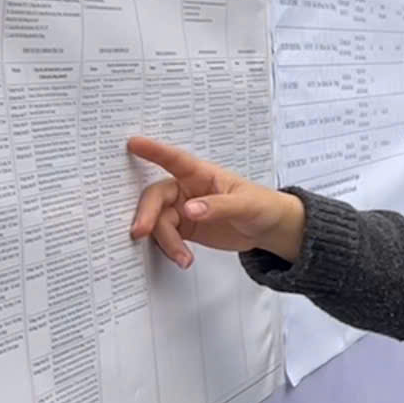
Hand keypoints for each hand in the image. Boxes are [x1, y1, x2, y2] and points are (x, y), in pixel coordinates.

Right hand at [126, 137, 304, 266]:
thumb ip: (218, 206)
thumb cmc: (262, 206)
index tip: (133, 143)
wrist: (270, 229)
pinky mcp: (185, 228)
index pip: (175, 160)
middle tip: (140, 232)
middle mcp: (187, 189)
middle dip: (147, 214)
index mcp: (202, 174)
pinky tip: (183, 259)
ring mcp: (184, 209)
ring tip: (183, 258)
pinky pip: (166, 236)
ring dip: (165, 241)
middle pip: (157, 197)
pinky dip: (171, 249)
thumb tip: (189, 210)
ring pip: (159, 221)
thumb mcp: (246, 205)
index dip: (154, 151)